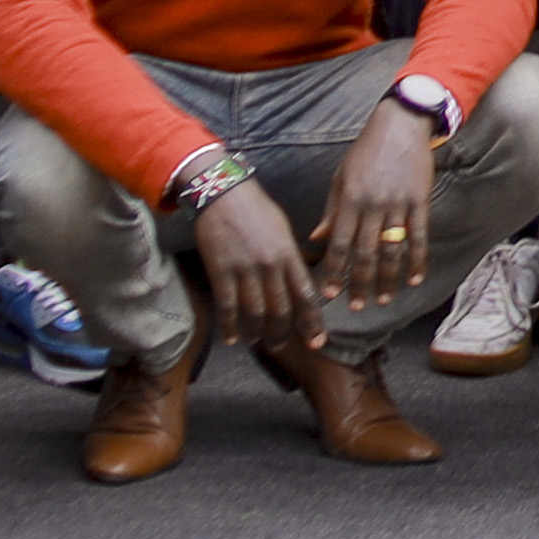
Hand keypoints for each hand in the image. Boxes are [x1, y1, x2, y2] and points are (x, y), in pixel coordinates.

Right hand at [187, 178, 316, 343]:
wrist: (223, 192)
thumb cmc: (256, 209)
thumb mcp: (283, 230)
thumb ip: (292, 257)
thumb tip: (301, 280)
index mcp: (289, 254)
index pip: (306, 296)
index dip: (312, 323)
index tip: (317, 342)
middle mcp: (270, 266)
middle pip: (281, 311)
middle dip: (283, 334)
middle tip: (281, 346)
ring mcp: (245, 270)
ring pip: (255, 313)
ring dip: (258, 333)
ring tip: (258, 342)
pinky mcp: (221, 271)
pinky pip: (227, 307)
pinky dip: (230, 327)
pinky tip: (231, 340)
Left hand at [318, 103, 444, 304]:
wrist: (400, 124)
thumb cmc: (366, 151)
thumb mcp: (341, 177)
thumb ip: (332, 210)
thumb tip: (317, 238)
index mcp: (349, 200)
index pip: (339, 243)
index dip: (334, 271)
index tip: (329, 295)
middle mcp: (372, 205)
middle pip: (364, 253)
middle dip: (359, 283)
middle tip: (357, 307)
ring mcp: (397, 204)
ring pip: (391, 250)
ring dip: (387, 278)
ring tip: (384, 299)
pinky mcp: (419, 201)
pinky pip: (419, 236)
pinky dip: (417, 260)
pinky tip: (414, 279)